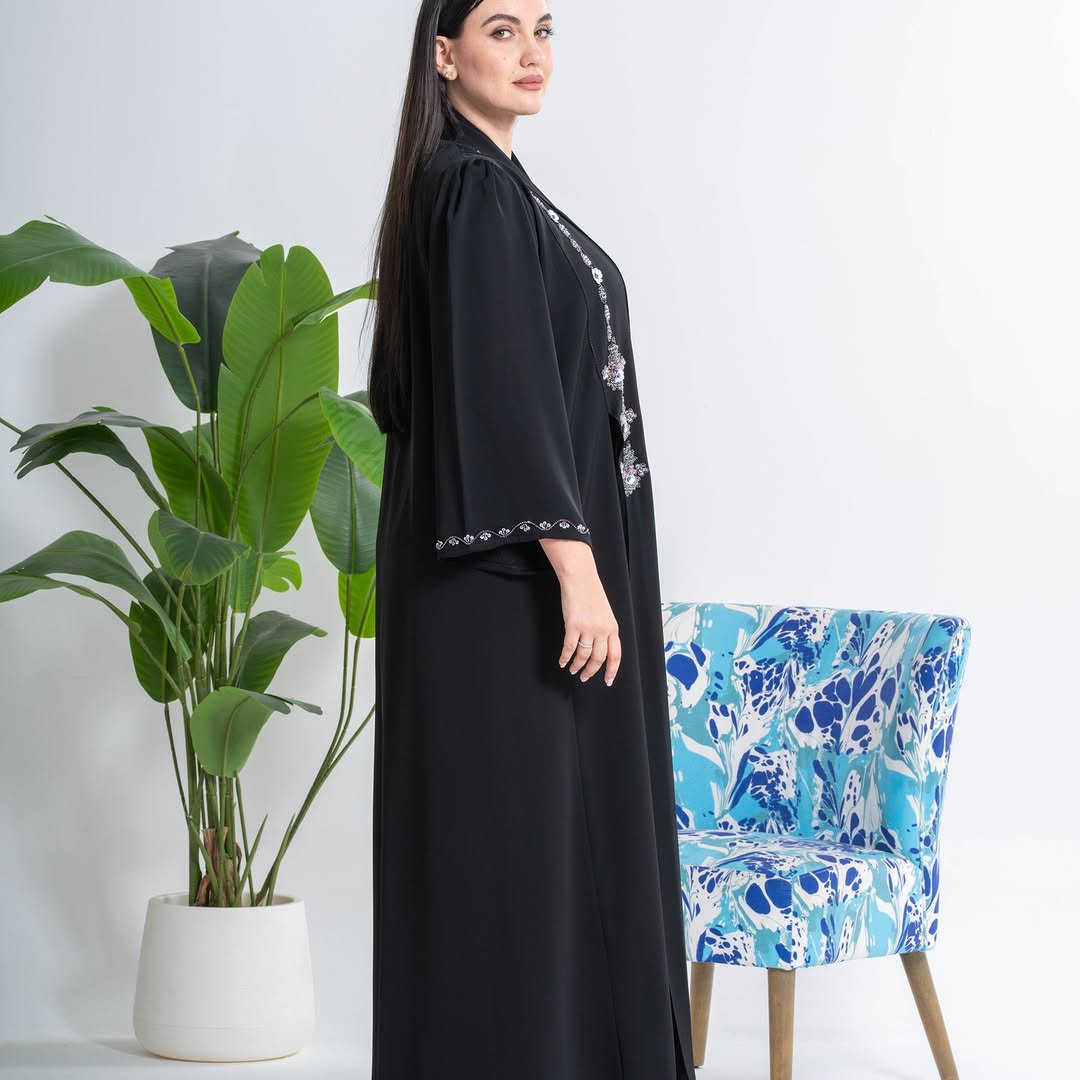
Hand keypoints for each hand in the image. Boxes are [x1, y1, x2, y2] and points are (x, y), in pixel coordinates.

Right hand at [538, 539, 620, 685]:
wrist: (580, 577)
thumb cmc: (591, 592)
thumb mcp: (604, 613)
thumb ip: (604, 629)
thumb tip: (600, 647)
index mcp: (613, 627)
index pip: (616, 655)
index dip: (612, 670)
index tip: (608, 680)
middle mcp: (602, 630)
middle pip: (598, 658)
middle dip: (591, 671)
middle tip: (584, 677)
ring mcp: (588, 628)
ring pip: (583, 656)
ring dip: (576, 665)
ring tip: (572, 669)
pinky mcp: (573, 625)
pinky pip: (569, 648)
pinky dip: (565, 657)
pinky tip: (562, 661)